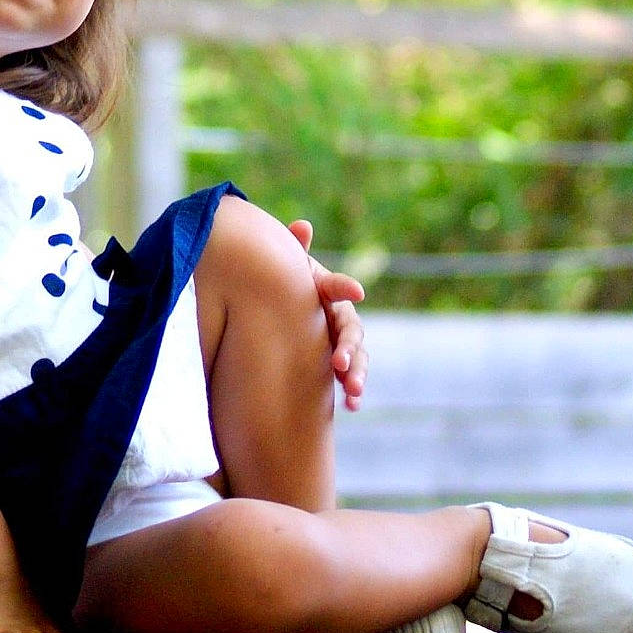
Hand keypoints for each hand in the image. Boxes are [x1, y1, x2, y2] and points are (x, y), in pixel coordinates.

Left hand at [286, 218, 367, 410]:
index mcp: (324, 291)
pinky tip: (352, 408)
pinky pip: (349, 379)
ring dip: (358, 374)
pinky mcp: (337, 366)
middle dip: (349, 347)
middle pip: (350, 330)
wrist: (274, 321)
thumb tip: (302, 225)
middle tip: (340, 364)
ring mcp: (340, 342)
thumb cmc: (281, 289)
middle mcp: (338, 316)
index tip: (356, 291)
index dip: (344, 287)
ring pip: (357, 357)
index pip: (336, 288)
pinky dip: (353, 393)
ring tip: (354, 393)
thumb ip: (294, 250)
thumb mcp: (286, 272)